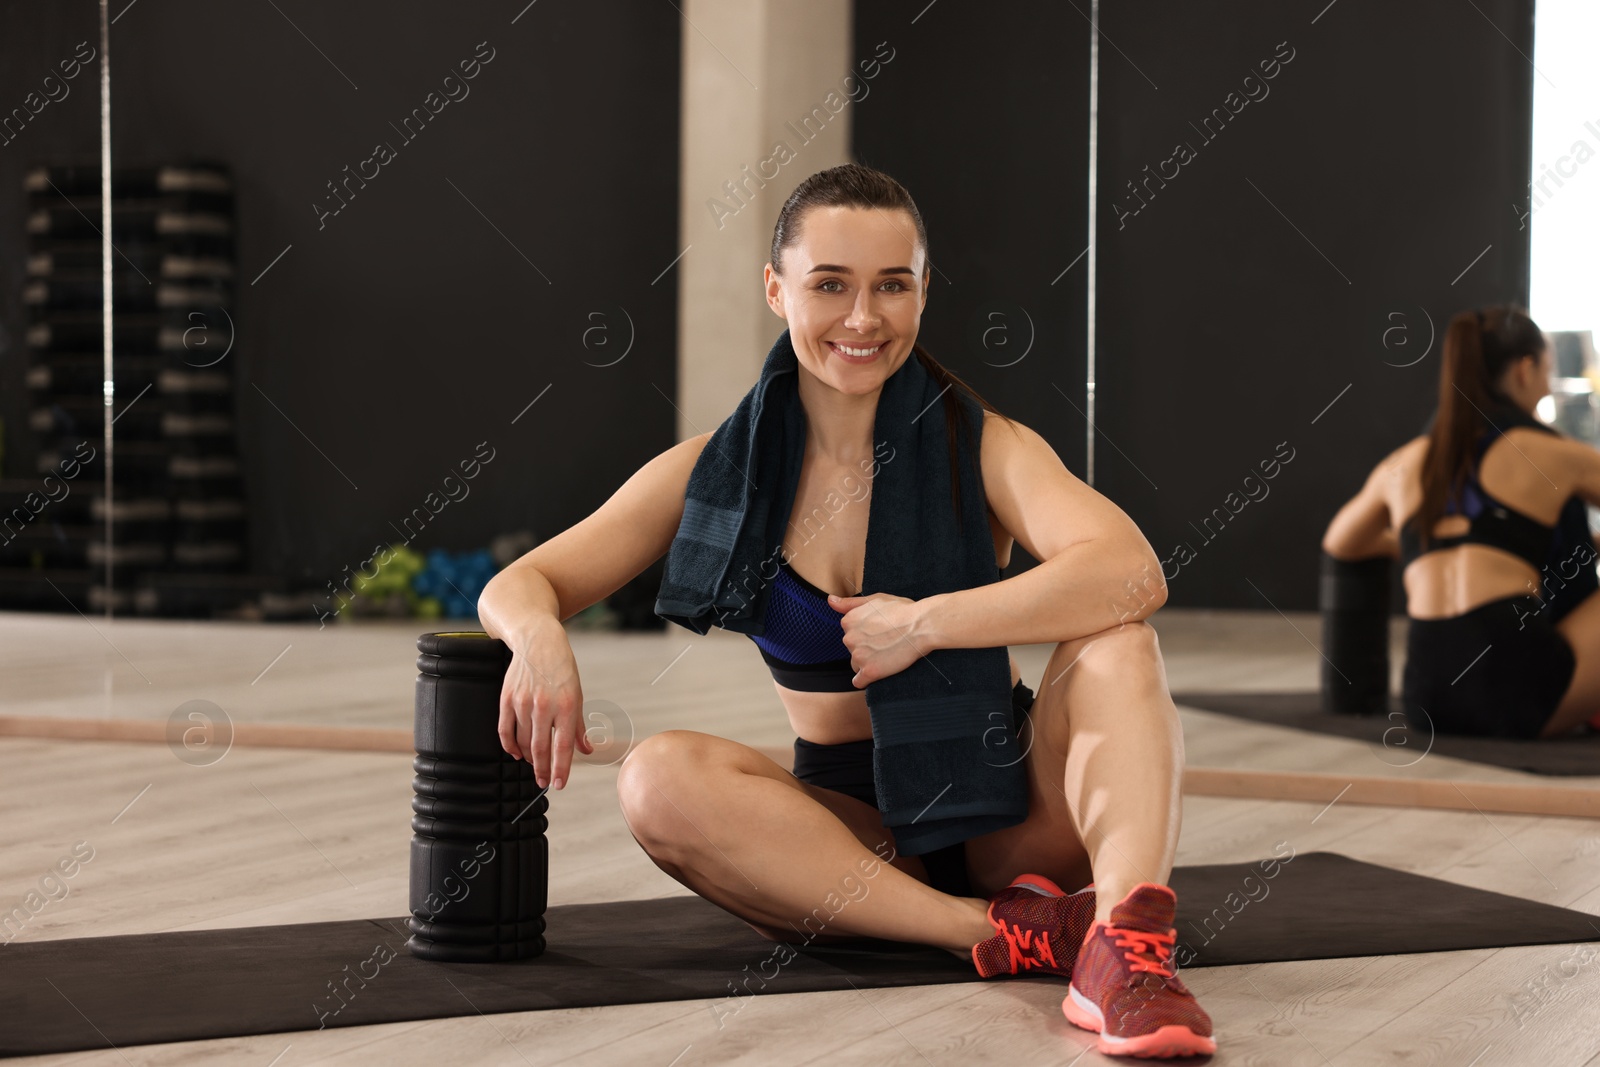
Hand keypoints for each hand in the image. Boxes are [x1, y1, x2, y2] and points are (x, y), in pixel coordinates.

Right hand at [497, 616, 593, 789]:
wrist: (537, 641)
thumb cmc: (561, 668)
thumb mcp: (577, 694)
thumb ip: (578, 726)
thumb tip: (586, 750)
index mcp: (566, 705)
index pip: (563, 746)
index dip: (561, 769)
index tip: (559, 784)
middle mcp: (544, 705)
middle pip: (540, 748)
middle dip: (542, 770)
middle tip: (543, 782)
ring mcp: (522, 702)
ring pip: (523, 742)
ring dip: (529, 758)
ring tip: (534, 765)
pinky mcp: (506, 699)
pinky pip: (505, 730)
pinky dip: (510, 745)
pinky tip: (516, 753)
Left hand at [827, 592, 932, 686]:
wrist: (921, 625)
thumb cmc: (903, 610)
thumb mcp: (875, 599)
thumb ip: (850, 603)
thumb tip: (830, 601)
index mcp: (848, 621)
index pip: (850, 634)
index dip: (865, 635)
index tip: (880, 633)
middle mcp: (849, 638)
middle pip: (853, 650)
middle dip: (866, 649)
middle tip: (886, 643)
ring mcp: (858, 656)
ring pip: (856, 665)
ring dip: (867, 664)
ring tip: (886, 656)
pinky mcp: (869, 671)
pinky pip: (859, 682)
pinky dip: (867, 679)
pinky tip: (879, 672)